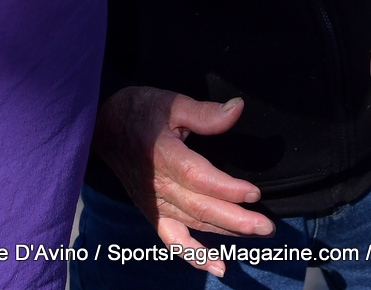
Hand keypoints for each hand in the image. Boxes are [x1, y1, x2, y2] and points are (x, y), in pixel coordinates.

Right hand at [92, 87, 273, 277]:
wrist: (104, 128)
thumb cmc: (140, 111)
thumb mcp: (171, 102)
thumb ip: (205, 113)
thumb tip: (237, 109)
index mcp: (163, 154)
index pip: (198, 177)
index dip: (226, 188)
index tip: (254, 193)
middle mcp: (158, 184)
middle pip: (200, 207)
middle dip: (236, 219)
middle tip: (266, 226)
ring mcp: (155, 203)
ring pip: (193, 223)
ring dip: (225, 232)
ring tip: (256, 234)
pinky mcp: (152, 212)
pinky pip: (172, 239)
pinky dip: (194, 256)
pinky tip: (218, 266)